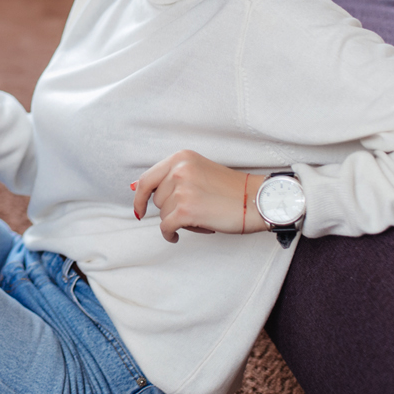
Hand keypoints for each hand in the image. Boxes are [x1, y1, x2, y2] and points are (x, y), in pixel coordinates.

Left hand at [131, 151, 268, 242]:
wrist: (257, 200)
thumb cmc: (231, 189)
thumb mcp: (199, 171)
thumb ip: (170, 177)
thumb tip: (136, 187)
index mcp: (181, 158)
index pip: (148, 178)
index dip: (140, 196)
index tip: (140, 208)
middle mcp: (179, 170)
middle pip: (157, 199)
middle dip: (171, 209)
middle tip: (195, 209)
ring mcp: (181, 190)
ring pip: (163, 214)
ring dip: (178, 220)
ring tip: (201, 216)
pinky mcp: (185, 210)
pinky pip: (165, 227)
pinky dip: (169, 234)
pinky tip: (177, 236)